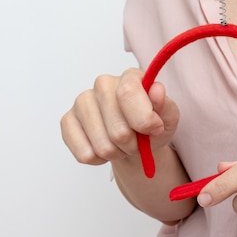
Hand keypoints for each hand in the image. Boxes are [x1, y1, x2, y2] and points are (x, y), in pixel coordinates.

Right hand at [61, 68, 179, 165]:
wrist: (137, 140)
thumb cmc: (153, 125)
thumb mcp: (168, 118)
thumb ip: (166, 106)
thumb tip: (156, 90)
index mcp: (130, 76)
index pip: (128, 93)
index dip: (143, 119)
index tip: (154, 129)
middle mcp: (103, 84)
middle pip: (117, 129)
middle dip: (133, 144)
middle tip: (138, 141)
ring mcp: (82, 101)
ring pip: (102, 145)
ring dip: (118, 153)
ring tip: (123, 145)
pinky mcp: (67, 120)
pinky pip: (84, 153)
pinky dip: (100, 159)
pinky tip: (106, 148)